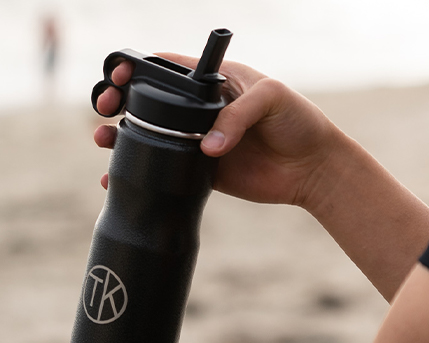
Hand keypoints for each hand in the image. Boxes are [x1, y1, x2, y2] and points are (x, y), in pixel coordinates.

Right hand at [93, 54, 342, 208]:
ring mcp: (200, 141)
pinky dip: (142, 173)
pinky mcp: (205, 172)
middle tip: (105, 109)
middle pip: (149, 103)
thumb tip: (205, 147)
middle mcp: (202, 111)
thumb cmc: (300, 121)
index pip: (167, 68)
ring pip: (152, 137)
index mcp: (214, 82)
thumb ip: (236, 115)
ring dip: (121, 138)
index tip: (119, 77)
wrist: (315, 168)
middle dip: (119, 102)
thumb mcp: (271, 99)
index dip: (137, 68)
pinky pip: (167, 170)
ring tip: (105, 141)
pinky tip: (118, 179)